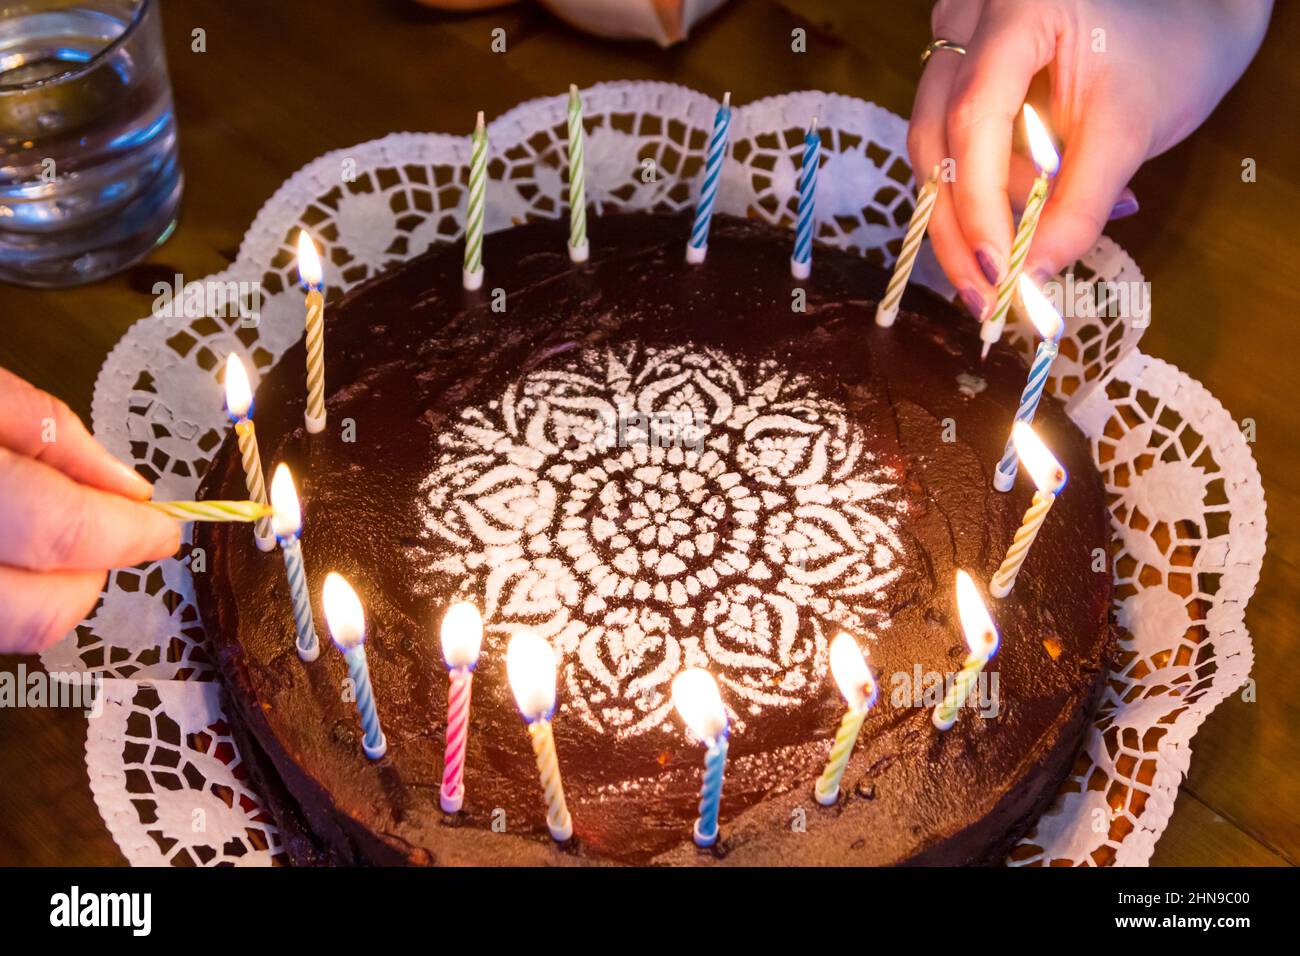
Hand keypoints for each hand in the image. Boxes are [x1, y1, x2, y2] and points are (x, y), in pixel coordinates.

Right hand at [0, 367, 180, 653]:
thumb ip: (49, 434)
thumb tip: (125, 489)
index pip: (63, 532)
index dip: (130, 533)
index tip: (164, 526)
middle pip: (41, 613)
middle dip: (89, 577)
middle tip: (97, 532)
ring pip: (14, 631)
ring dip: (45, 591)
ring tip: (37, 532)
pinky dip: (12, 590)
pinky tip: (7, 547)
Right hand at [908, 0, 1271, 316]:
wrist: (1183, 23)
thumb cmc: (1168, 57)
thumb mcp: (1130, 132)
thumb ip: (1079, 206)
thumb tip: (1030, 280)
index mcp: (1016, 9)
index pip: (974, 119)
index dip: (979, 204)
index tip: (998, 272)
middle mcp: (967, 19)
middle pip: (935, 140)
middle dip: (960, 227)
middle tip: (986, 297)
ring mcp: (954, 45)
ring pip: (932, 150)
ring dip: (971, 215)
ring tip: (1025, 255)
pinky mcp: (955, 77)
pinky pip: (948, 148)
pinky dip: (982, 194)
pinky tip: (1026, 217)